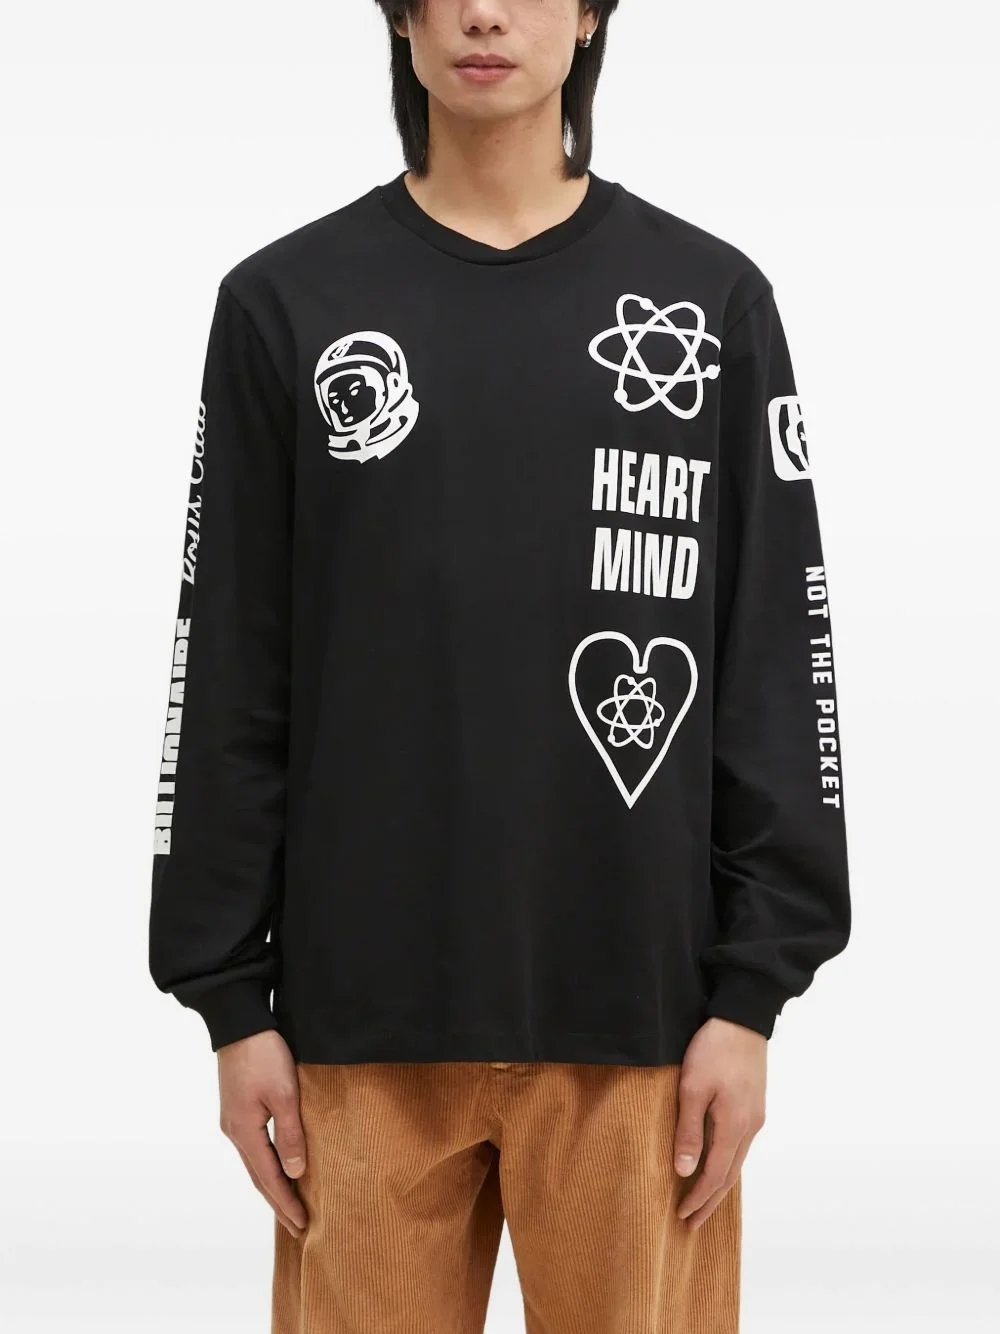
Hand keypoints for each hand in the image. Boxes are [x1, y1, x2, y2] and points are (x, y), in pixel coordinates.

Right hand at [217, 1029, 308, 1238]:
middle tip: (298, 1226)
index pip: (269, 1178)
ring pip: (254, 1163)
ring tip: (289, 1204)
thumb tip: (296, 1173)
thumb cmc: (264, 1054)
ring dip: (272, 1185)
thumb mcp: (284, 1093)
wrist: (240, 1023)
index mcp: (245, 1131)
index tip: (302, 1225)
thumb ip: (290, 1134)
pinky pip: (253, 1147)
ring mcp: (233, 1119)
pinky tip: (277, 1166)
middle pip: (258, 1176)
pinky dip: (266, 1164)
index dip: (286, 1203)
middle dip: (278, 1202)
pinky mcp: (237, 1108)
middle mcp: (234, 1131)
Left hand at [673, 1017, 766, 1229]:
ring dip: (719, 1185)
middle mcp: (750, 1127)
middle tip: (691, 1223)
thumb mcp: (692, 1088)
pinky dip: (727, 1164)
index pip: (715, 1175)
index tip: (681, 1215)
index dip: (698, 1198)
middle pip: (730, 1176)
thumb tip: (684, 1171)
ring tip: (702, 1202)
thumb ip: (689, 1130)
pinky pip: (740, 1146)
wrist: (743, 1018)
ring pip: (737, 1162)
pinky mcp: (754, 1105)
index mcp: (734, 1126)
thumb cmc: (713, 1049)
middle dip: (710, 1201)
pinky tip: (717, 1165)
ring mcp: (755, 1117)